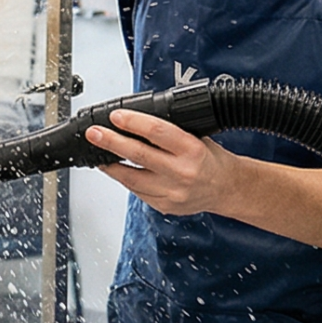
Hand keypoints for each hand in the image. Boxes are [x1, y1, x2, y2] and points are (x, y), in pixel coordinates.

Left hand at [88, 110, 242, 216]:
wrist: (227, 189)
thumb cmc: (211, 160)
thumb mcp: (197, 137)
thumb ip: (170, 132)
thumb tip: (135, 122)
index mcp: (193, 149)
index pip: (156, 132)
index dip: (132, 122)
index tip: (115, 116)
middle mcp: (182, 172)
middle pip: (138, 154)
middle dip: (111, 142)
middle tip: (94, 134)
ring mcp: (173, 192)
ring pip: (132, 178)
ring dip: (111, 165)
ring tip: (98, 154)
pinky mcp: (165, 205)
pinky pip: (137, 192)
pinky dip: (124, 180)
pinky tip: (117, 170)